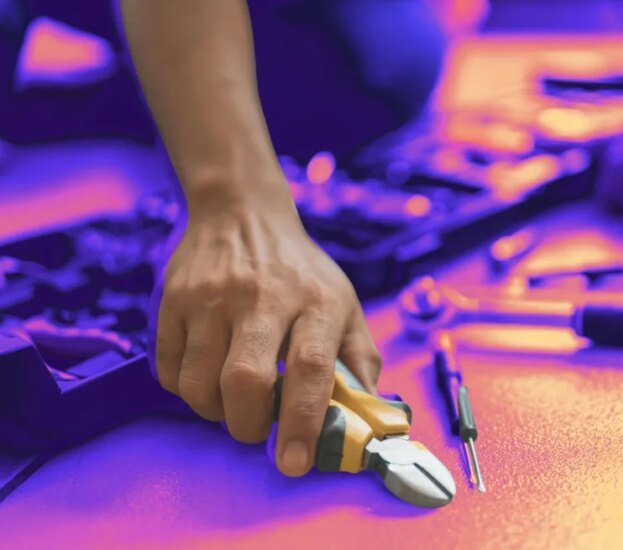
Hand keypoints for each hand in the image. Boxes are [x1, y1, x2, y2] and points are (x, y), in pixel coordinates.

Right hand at [153, 182, 380, 476]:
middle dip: (248, 425)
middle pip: (244, 380)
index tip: (296, 463)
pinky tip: (206, 373)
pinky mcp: (173, 299)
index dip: (304, 422)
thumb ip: (360, 358)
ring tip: (231, 398)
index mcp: (316, 301)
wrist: (242, 213)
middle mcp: (262, 296)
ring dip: (214, 411)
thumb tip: (364, 417)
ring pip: (198, 383)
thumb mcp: (345, 303)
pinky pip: (168, 370)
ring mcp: (211, 296)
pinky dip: (185, 389)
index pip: (310, 367)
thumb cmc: (301, 272)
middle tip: (257, 429)